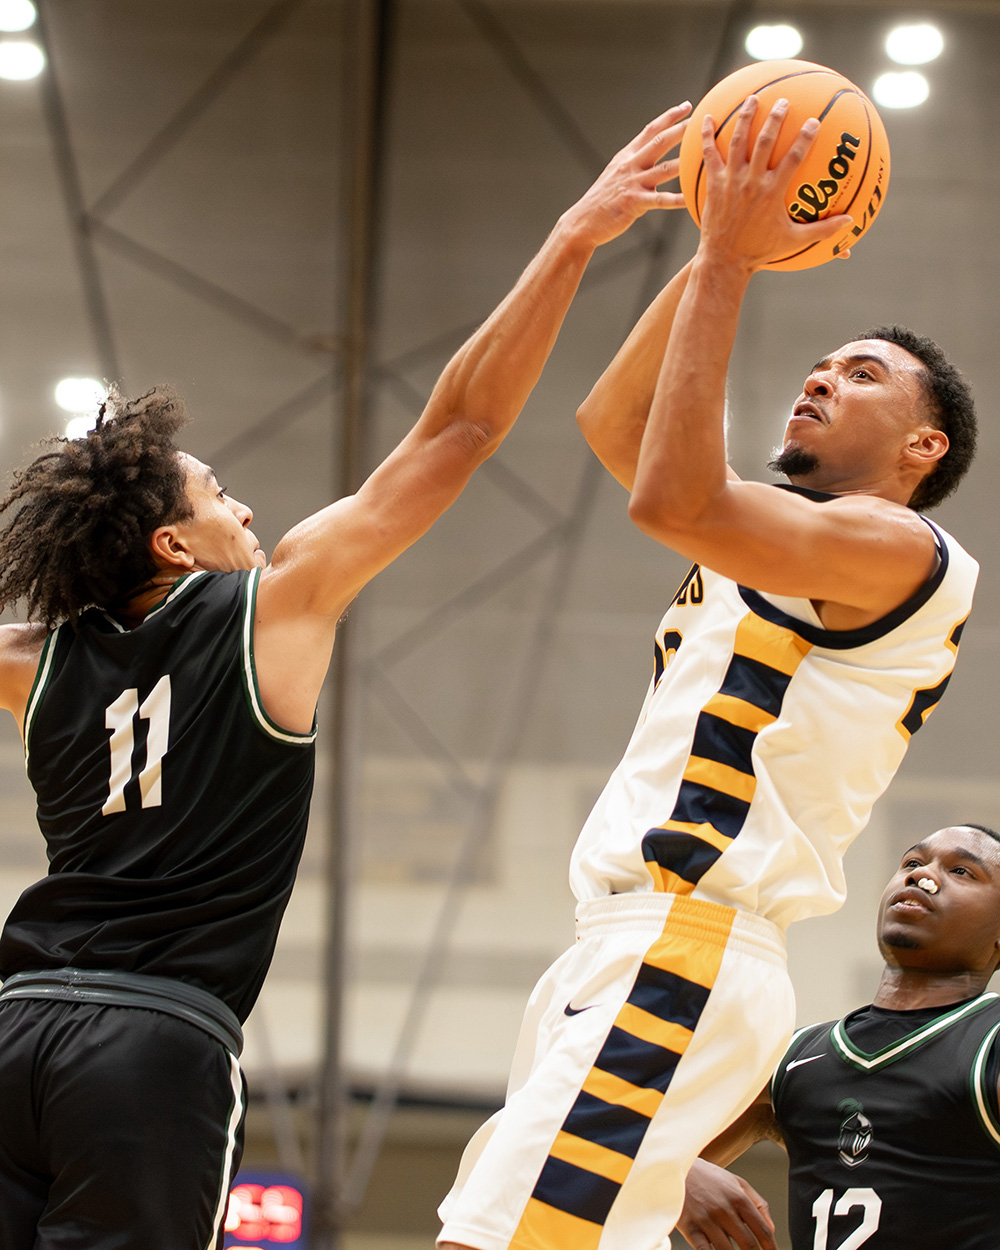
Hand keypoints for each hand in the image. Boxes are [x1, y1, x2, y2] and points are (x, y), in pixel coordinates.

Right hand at [560, 102, 690, 248]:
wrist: (582, 222)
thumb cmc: (601, 201)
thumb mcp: (616, 174)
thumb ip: (634, 164)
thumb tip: (651, 158)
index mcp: (627, 156)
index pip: (651, 130)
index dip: (670, 116)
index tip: (687, 106)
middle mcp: (630, 165)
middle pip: (660, 142)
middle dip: (682, 130)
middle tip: (701, 121)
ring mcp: (632, 183)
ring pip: (664, 169)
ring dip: (685, 161)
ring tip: (703, 155)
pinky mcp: (633, 202)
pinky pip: (660, 200)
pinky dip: (676, 200)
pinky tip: (690, 200)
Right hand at [675, 1159, 778, 1249]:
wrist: (674, 1166)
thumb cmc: (708, 1177)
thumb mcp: (736, 1182)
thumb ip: (757, 1203)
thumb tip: (771, 1229)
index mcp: (738, 1197)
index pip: (763, 1230)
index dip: (771, 1248)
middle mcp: (724, 1209)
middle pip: (748, 1244)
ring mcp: (706, 1219)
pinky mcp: (689, 1227)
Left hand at [697, 95, 851, 271]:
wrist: (724, 261)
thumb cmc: (760, 251)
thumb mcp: (793, 241)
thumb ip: (822, 230)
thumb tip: (850, 222)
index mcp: (773, 192)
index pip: (794, 157)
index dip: (805, 137)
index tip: (813, 121)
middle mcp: (752, 182)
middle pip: (765, 141)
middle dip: (775, 118)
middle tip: (782, 101)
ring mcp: (731, 181)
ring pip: (738, 141)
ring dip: (745, 117)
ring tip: (751, 99)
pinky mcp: (713, 184)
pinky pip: (709, 154)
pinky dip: (706, 135)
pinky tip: (707, 118)